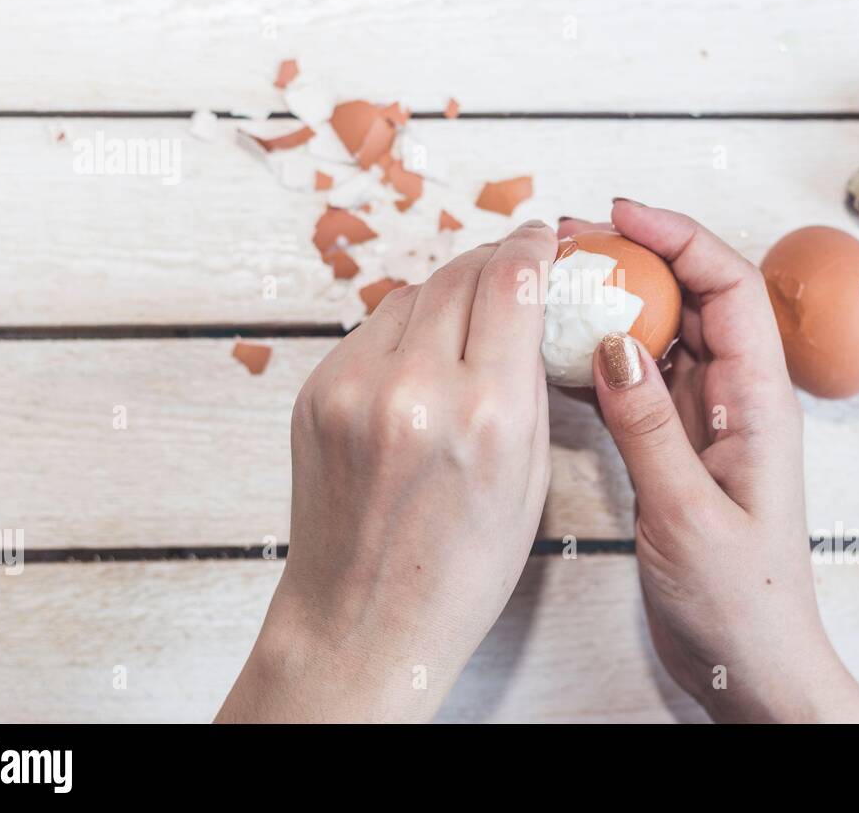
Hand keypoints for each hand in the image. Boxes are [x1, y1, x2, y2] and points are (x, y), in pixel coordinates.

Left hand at [218, 220, 557, 721]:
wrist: (363, 620)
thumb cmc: (458, 567)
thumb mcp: (529, 478)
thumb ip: (528, 385)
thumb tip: (527, 309)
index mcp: (485, 414)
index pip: (512, 282)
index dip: (533, 247)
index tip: (542, 237)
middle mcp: (415, 388)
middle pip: (461, 273)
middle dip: (494, 259)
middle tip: (513, 262)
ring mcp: (354, 386)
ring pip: (412, 293)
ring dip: (448, 291)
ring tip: (469, 318)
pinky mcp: (316, 391)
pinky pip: (373, 329)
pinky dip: (405, 329)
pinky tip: (422, 359)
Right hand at [559, 201, 858, 722]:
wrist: (750, 665)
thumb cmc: (743, 602)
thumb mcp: (687, 513)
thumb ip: (649, 426)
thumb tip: (613, 344)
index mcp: (760, 403)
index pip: (729, 289)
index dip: (680, 238)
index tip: (622, 214)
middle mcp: (736, 400)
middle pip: (691, 300)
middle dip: (636, 260)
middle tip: (569, 243)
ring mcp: (705, 422)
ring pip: (660, 338)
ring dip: (613, 307)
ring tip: (555, 285)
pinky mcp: (677, 449)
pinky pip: (637, 386)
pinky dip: (600, 364)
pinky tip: (556, 356)